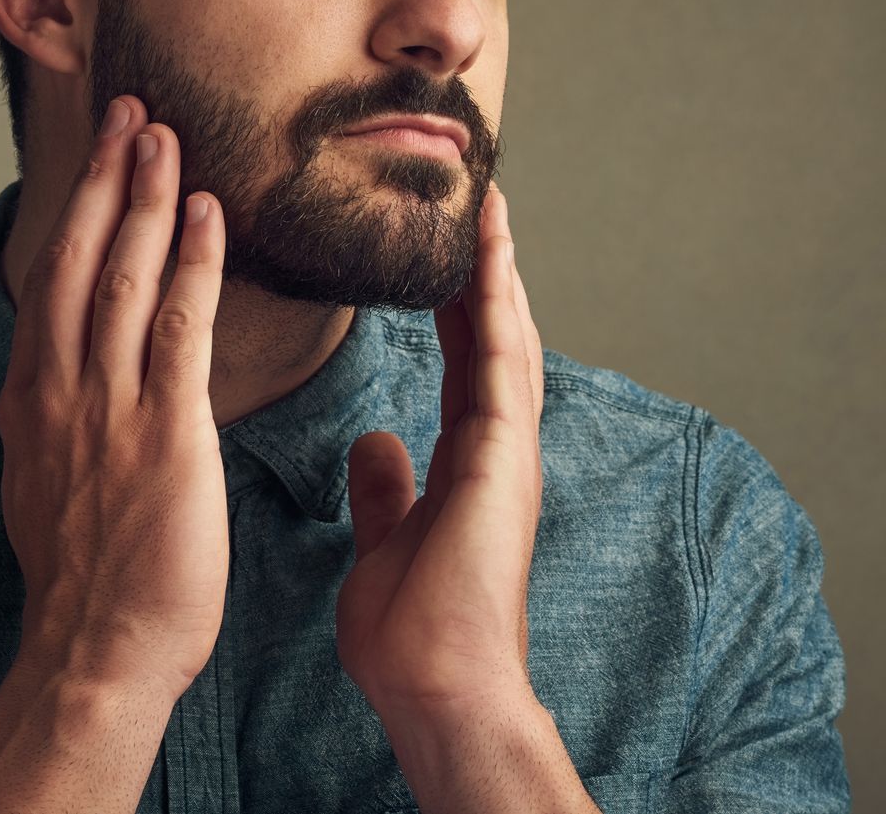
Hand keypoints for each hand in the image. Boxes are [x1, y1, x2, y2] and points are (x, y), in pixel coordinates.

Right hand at [0, 94, 230, 701]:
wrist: (95, 653)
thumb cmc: (86, 583)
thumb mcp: (45, 484)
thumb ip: (56, 422)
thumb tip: (63, 387)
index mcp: (34, 399)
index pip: (51, 280)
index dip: (77, 209)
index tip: (97, 153)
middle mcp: (61, 389)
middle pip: (79, 258)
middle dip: (105, 178)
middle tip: (128, 109)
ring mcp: (108, 406)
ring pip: (123, 276)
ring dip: (146, 197)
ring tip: (164, 133)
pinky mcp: (164, 431)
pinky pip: (179, 326)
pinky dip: (193, 262)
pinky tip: (209, 213)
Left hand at [336, 183, 545, 711]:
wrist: (436, 686)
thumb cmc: (412, 632)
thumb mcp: (385, 539)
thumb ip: (388, 488)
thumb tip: (377, 441)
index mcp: (468, 462)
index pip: (464, 361)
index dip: (457, 303)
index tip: (444, 250)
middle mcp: (496, 447)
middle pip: (495, 336)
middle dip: (485, 267)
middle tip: (477, 200)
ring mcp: (507, 450)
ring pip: (508, 336)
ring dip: (497, 268)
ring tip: (486, 202)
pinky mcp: (503, 457)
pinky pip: (503, 362)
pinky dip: (497, 304)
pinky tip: (487, 255)